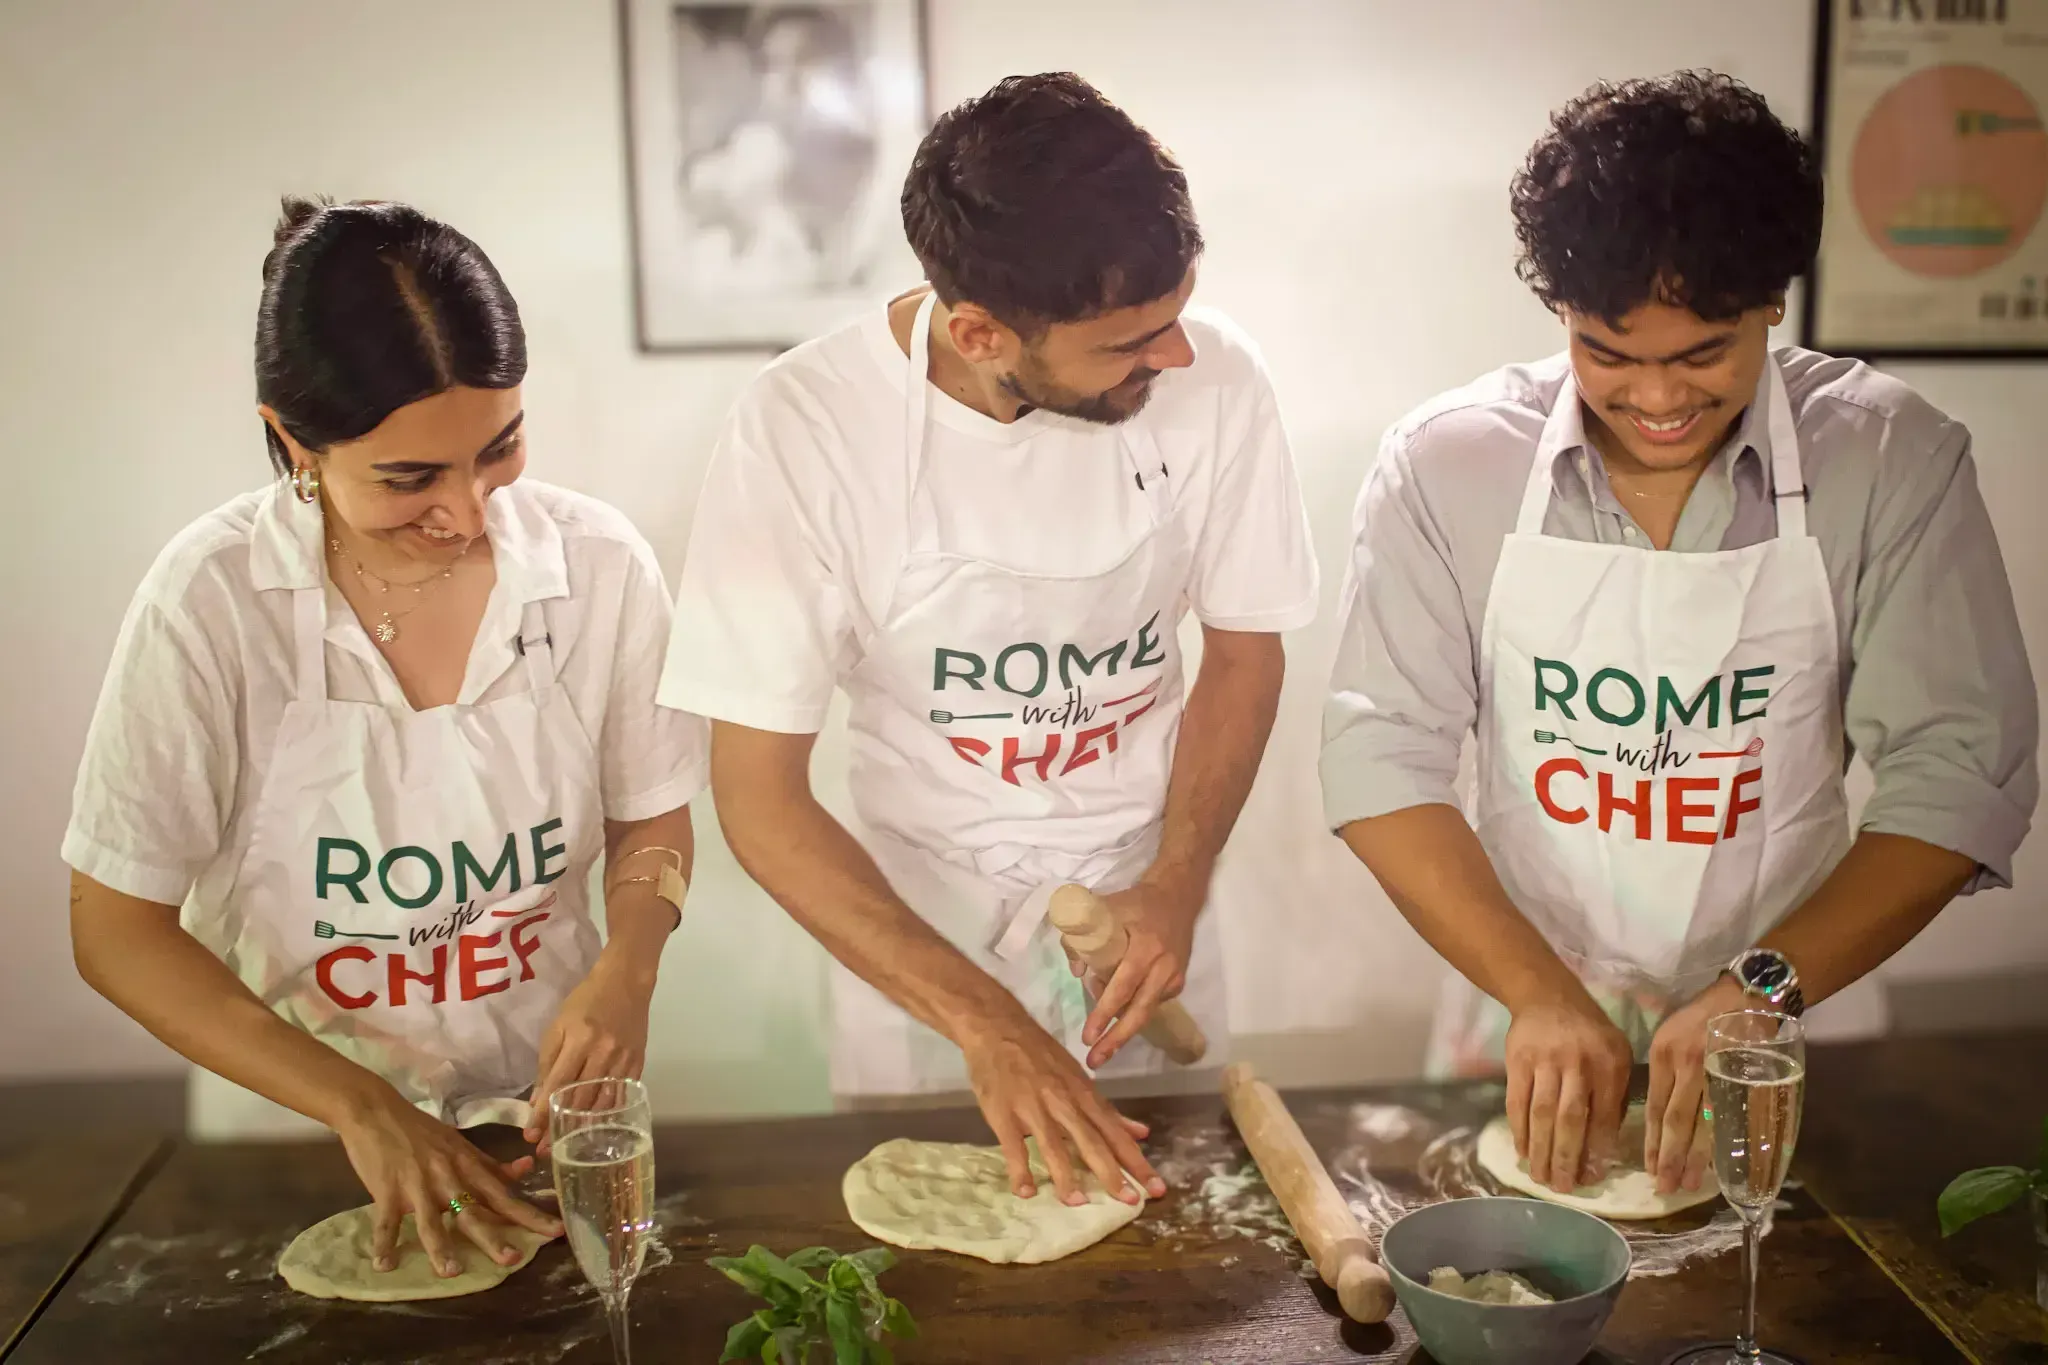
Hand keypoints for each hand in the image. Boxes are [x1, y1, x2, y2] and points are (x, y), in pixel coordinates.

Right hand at [335, 1086, 562, 1277]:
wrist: (376, 1110)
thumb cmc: (420, 1130)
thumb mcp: (460, 1145)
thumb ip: (490, 1164)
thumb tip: (527, 1169)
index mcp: (467, 1165)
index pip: (503, 1194)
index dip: (529, 1214)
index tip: (555, 1231)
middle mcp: (447, 1176)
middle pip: (473, 1210)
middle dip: (493, 1237)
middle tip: (511, 1260)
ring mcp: (416, 1184)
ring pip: (431, 1220)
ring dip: (440, 1247)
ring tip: (451, 1272)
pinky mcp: (386, 1189)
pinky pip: (386, 1221)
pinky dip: (385, 1243)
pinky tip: (384, 1264)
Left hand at [525, 957, 654, 1151]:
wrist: (626, 983)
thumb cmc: (585, 1000)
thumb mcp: (558, 1025)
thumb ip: (547, 1061)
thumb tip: (538, 1099)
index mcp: (580, 1040)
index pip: (557, 1085)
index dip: (543, 1112)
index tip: (530, 1135)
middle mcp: (603, 1053)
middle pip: (580, 1099)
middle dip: (561, 1126)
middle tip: (546, 1149)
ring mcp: (624, 1060)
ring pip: (602, 1102)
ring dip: (584, 1126)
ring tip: (568, 1143)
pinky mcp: (638, 1063)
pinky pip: (621, 1095)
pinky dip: (608, 1113)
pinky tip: (597, 1126)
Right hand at [960, 1019, 1167, 1208]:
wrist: (997, 1027)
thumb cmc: (1041, 1055)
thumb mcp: (1079, 1077)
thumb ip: (1107, 1111)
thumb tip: (1142, 1133)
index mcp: (1084, 1096)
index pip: (1116, 1133)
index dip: (1137, 1161)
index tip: (1156, 1189)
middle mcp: (1064, 1103)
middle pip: (1092, 1141)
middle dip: (1113, 1173)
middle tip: (1130, 1202)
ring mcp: (1033, 1108)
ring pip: (1054, 1145)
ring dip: (1067, 1176)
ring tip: (1079, 1203)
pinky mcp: (1004, 1113)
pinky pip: (1013, 1146)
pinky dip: (1020, 1169)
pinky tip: (1026, 1192)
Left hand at [1077, 876, 1200, 1070]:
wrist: (1177, 897)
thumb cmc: (1136, 903)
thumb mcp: (1105, 909)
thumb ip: (1083, 937)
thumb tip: (1075, 971)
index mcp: (1145, 947)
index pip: (1123, 986)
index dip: (1105, 1012)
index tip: (1088, 1035)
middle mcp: (1163, 966)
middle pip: (1139, 1011)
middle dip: (1116, 1039)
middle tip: (1094, 1060)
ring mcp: (1174, 976)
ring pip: (1146, 1011)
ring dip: (1123, 1031)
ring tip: (1101, 1050)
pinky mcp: (1179, 981)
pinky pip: (1152, 1002)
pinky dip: (1134, 1011)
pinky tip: (1118, 1018)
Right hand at [1503, 992, 1632, 1193]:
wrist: (1547, 996)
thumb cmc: (1590, 1033)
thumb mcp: (1617, 1054)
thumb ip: (1616, 1095)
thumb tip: (1605, 1148)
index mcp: (1609, 1065)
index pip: (1604, 1116)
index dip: (1597, 1151)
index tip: (1592, 1178)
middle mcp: (1577, 1063)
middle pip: (1570, 1119)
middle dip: (1566, 1158)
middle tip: (1564, 1187)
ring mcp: (1544, 1061)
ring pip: (1541, 1114)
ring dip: (1540, 1150)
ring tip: (1541, 1178)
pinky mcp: (1517, 1061)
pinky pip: (1516, 1102)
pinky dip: (1519, 1130)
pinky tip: (1522, 1151)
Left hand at [1644, 975, 1749, 1194]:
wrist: (1747, 996)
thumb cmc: (1704, 1016)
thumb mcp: (1670, 1035)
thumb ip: (1664, 1073)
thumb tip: (1658, 1115)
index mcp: (1664, 1055)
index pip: (1653, 1107)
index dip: (1650, 1141)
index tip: (1648, 1168)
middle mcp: (1686, 1066)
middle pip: (1674, 1121)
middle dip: (1668, 1157)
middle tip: (1664, 1187)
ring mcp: (1716, 1072)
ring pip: (1702, 1125)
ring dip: (1694, 1158)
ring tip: (1687, 1184)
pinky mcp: (1743, 1078)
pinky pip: (1730, 1118)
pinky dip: (1723, 1143)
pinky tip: (1718, 1163)